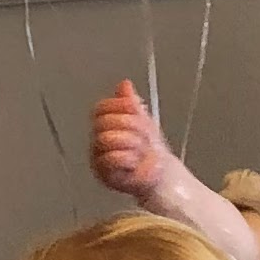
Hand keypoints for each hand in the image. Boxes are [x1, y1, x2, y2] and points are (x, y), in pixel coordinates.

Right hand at [90, 76, 177, 206]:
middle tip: (144, 135)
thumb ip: (131, 103)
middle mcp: (98, 140)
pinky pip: (110, 158)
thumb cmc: (149, 149)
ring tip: (140, 150)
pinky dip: (127, 158)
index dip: (118, 105)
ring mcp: (99, 157)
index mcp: (104, 125)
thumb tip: (124, 84)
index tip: (135, 108)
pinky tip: (135, 162)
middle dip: (130, 125)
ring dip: (131, 142)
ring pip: (106, 139)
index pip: (100, 108)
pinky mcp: (104, 175)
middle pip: (104, 122)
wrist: (160, 173)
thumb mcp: (143, 120)